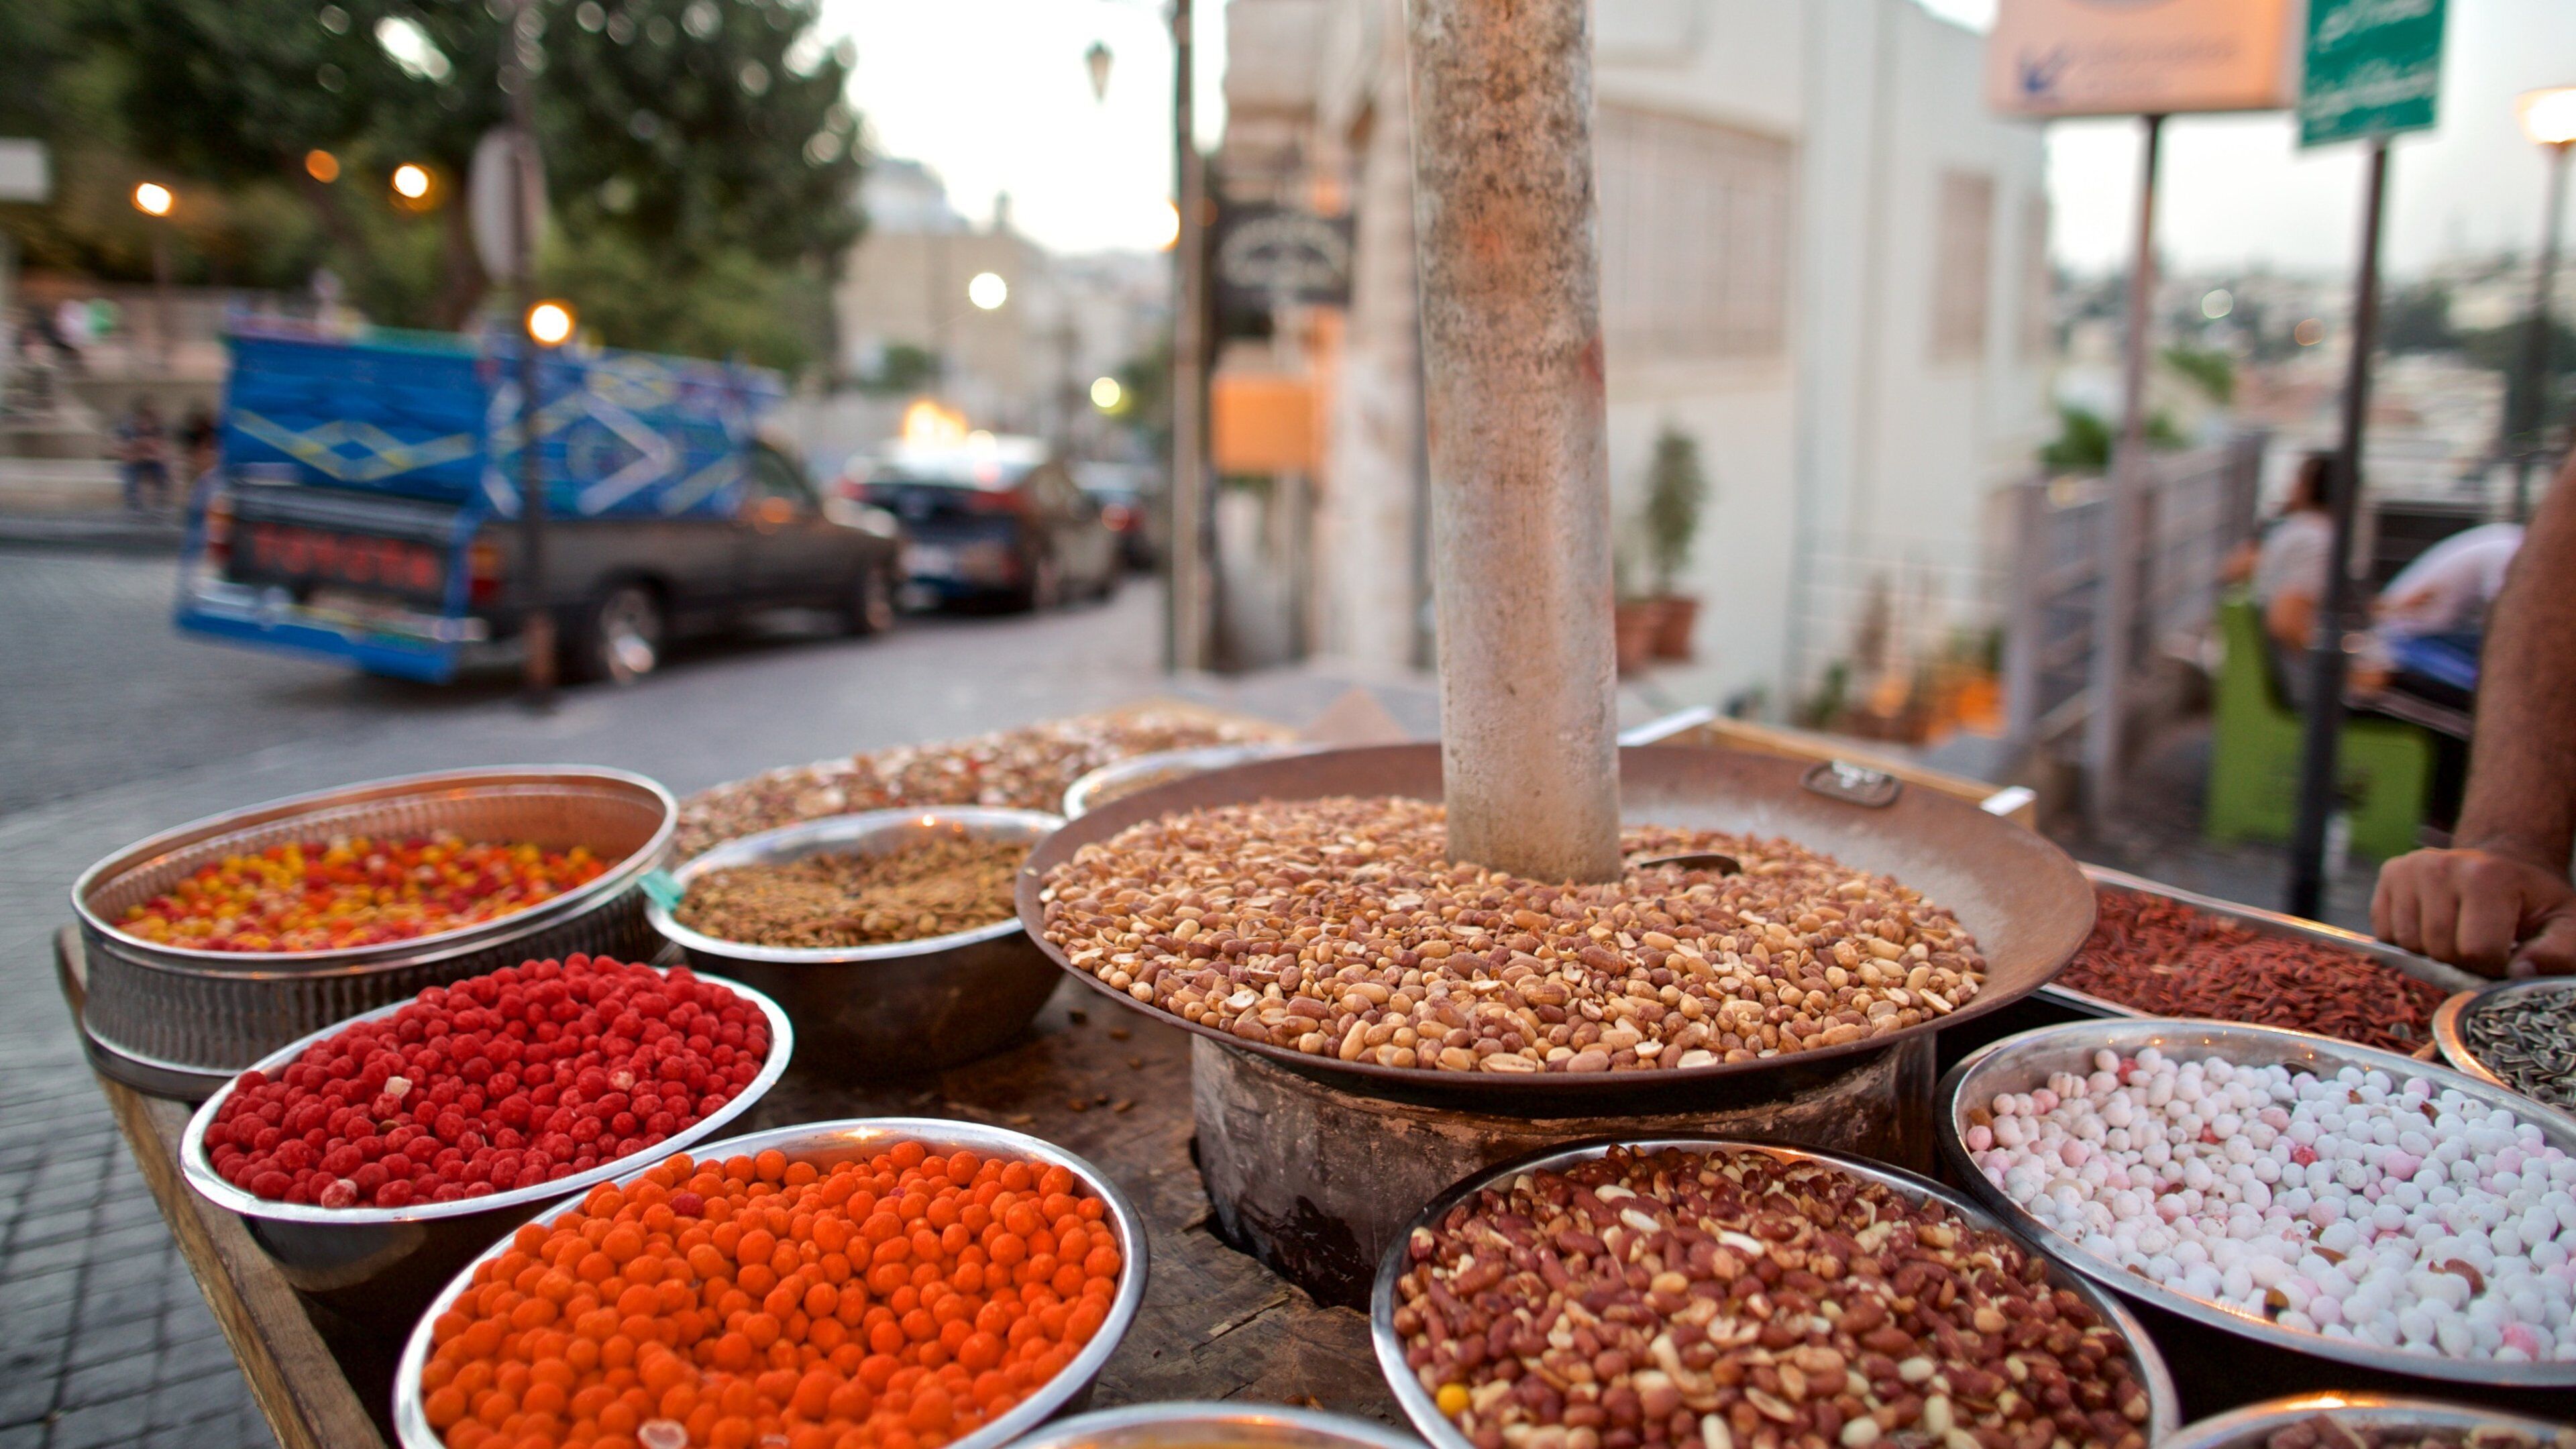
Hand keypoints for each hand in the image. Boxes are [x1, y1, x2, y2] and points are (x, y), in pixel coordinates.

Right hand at [2372, 847, 2575, 976]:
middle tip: (2482, 947)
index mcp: (2487, 876)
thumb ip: (2557, 954)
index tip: (2507, 955)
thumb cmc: (2534, 901)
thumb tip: (2517, 973)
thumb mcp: (2566, 925)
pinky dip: (2409, 942)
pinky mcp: (2390, 873)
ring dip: (2433, 953)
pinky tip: (2433, 926)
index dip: (2494, 967)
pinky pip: (2386, 933)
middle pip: (2438, 949)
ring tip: (2458, 935)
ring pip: (2408, 944)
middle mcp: (2440, 865)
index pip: (2475, 950)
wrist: (2505, 863)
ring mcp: (2410, 867)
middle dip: (2461, 961)